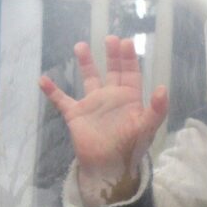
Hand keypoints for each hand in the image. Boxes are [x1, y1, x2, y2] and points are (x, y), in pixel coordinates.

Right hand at [39, 35, 167, 206]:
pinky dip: (52, 91)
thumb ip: (157, 109)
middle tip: (111, 37)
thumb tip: (163, 88)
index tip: (126, 42)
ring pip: (89, 79)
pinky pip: (62, 100)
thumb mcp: (147, 127)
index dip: (129, 58)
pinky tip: (43, 79)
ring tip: (80, 45)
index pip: (131, 73)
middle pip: (112, 71)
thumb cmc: (130, 148)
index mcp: (130, 99)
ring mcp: (93, 105)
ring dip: (85, 63)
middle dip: (112, 55)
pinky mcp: (76, 115)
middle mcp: (112, 98)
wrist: (108, 168)